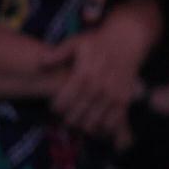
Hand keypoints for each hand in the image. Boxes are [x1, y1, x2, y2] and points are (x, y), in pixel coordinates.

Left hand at [51, 1, 156, 142]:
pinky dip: (103, 127)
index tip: (56, 107)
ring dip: (83, 125)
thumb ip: (58, 54)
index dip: (56, 108)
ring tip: (80, 120)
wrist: (127, 40)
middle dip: (68, 119)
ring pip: (92, 122)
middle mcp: (99, 87)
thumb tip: (41, 63)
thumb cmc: (97, 42)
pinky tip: (97, 123)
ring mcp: (113, 94)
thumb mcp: (76, 42)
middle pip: (76, 115)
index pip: (63, 102)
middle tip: (67, 116)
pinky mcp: (124, 99)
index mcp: (84, 74)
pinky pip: (112, 121)